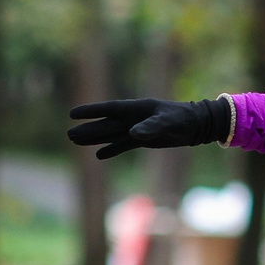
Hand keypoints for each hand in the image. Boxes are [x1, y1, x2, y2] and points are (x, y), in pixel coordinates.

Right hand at [67, 97, 230, 160]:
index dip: (92, 111)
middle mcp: (133, 118)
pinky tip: (99, 155)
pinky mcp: (143, 140)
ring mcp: (137, 129)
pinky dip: (112, 149)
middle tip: (68, 136)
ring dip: (95, 139)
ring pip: (111, 135)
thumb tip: (133, 134)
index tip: (73, 114)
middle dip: (88, 129)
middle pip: (106, 124)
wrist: (196, 125)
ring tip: (75, 141)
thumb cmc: (183, 119)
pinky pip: (123, 145)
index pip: (109, 109)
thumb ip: (151, 127)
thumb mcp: (168, 122)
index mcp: (137, 109)